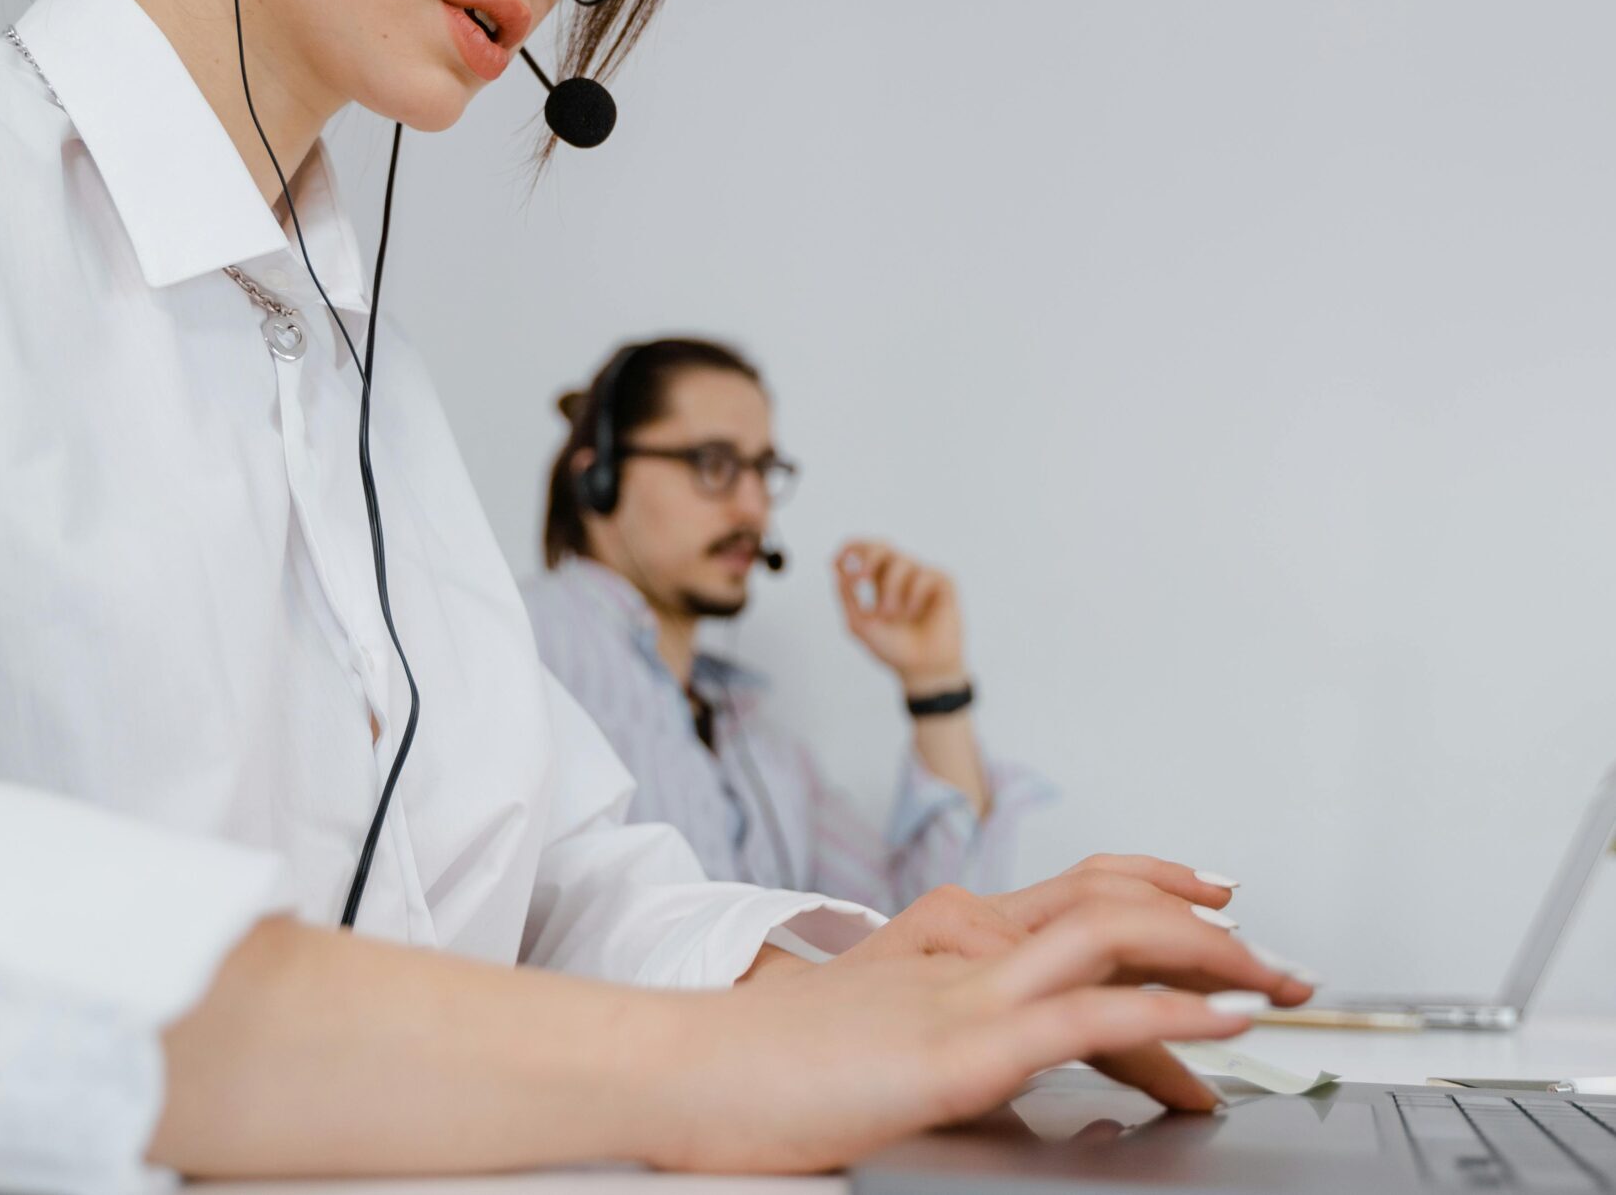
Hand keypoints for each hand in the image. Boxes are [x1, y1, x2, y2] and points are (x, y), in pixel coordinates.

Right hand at [655, 902, 1297, 1172]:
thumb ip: (935, 1037)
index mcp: (941, 943)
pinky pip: (1087, 1016)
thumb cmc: (757, 1071)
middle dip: (1208, 925)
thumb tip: (995, 1069)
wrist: (682, 1070)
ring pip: (1113, 937)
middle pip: (1109, 902)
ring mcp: (964, 993)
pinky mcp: (957, 1050)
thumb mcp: (867, 1043)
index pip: (1070, 899)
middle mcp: (962, 947)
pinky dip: (1170, 1011)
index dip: (1155, 893)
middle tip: (1280, 957)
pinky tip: (1223, 1022)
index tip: (1217, 909)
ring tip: (1281, 976)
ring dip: (1215, 954)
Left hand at [833, 538, 969, 693]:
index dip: (850, 547)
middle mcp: (899, 574)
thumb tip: (837, 569)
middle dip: (868, 558)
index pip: (863, 550)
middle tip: (859, 579)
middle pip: (881, 545)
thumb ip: (846, 597)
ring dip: (890, 588)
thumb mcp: (859, 624)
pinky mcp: (943, 583)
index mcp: (878, 580)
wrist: (922, 669)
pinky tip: (915, 614)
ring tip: (891, 614)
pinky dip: (914, 594)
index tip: (837, 560)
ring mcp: (921, 576)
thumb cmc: (892, 648)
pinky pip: (925, 574)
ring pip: (902, 560)